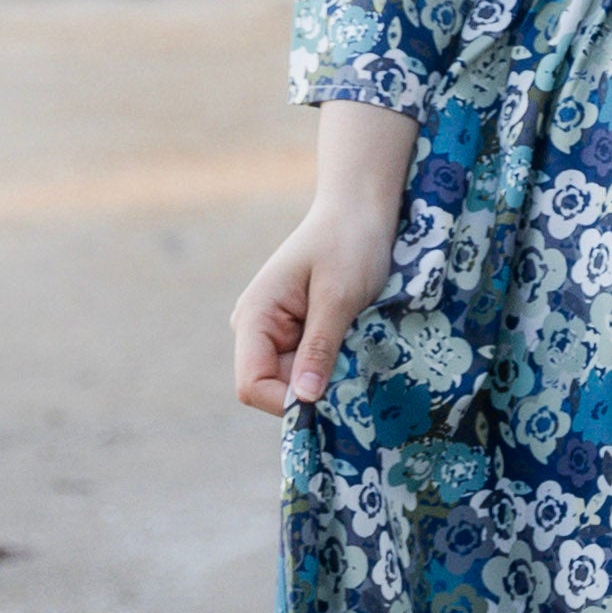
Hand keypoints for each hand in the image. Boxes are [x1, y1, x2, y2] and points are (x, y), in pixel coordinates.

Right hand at [233, 102, 420, 413]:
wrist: (359, 211)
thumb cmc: (348, 244)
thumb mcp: (339, 297)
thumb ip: (319, 348)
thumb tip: (305, 399)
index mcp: (254, 317)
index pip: (252, 385)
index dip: (289, 402)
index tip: (335, 395)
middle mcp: (256, 330)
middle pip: (275, 388)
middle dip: (315, 388)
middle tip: (357, 368)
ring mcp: (275, 333)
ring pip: (296, 381)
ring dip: (328, 376)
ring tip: (359, 349)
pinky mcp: (297, 333)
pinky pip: (311, 366)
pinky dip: (335, 364)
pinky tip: (356, 344)